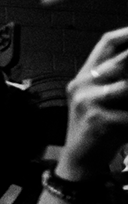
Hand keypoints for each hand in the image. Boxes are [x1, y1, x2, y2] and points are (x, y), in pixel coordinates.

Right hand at [59, 26, 127, 179]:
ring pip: (126, 87)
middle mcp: (82, 84)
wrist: (80, 160)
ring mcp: (87, 101)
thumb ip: (121, 81)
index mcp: (85, 76)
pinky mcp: (97, 120)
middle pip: (121, 60)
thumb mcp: (106, 99)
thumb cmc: (99, 129)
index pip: (107, 43)